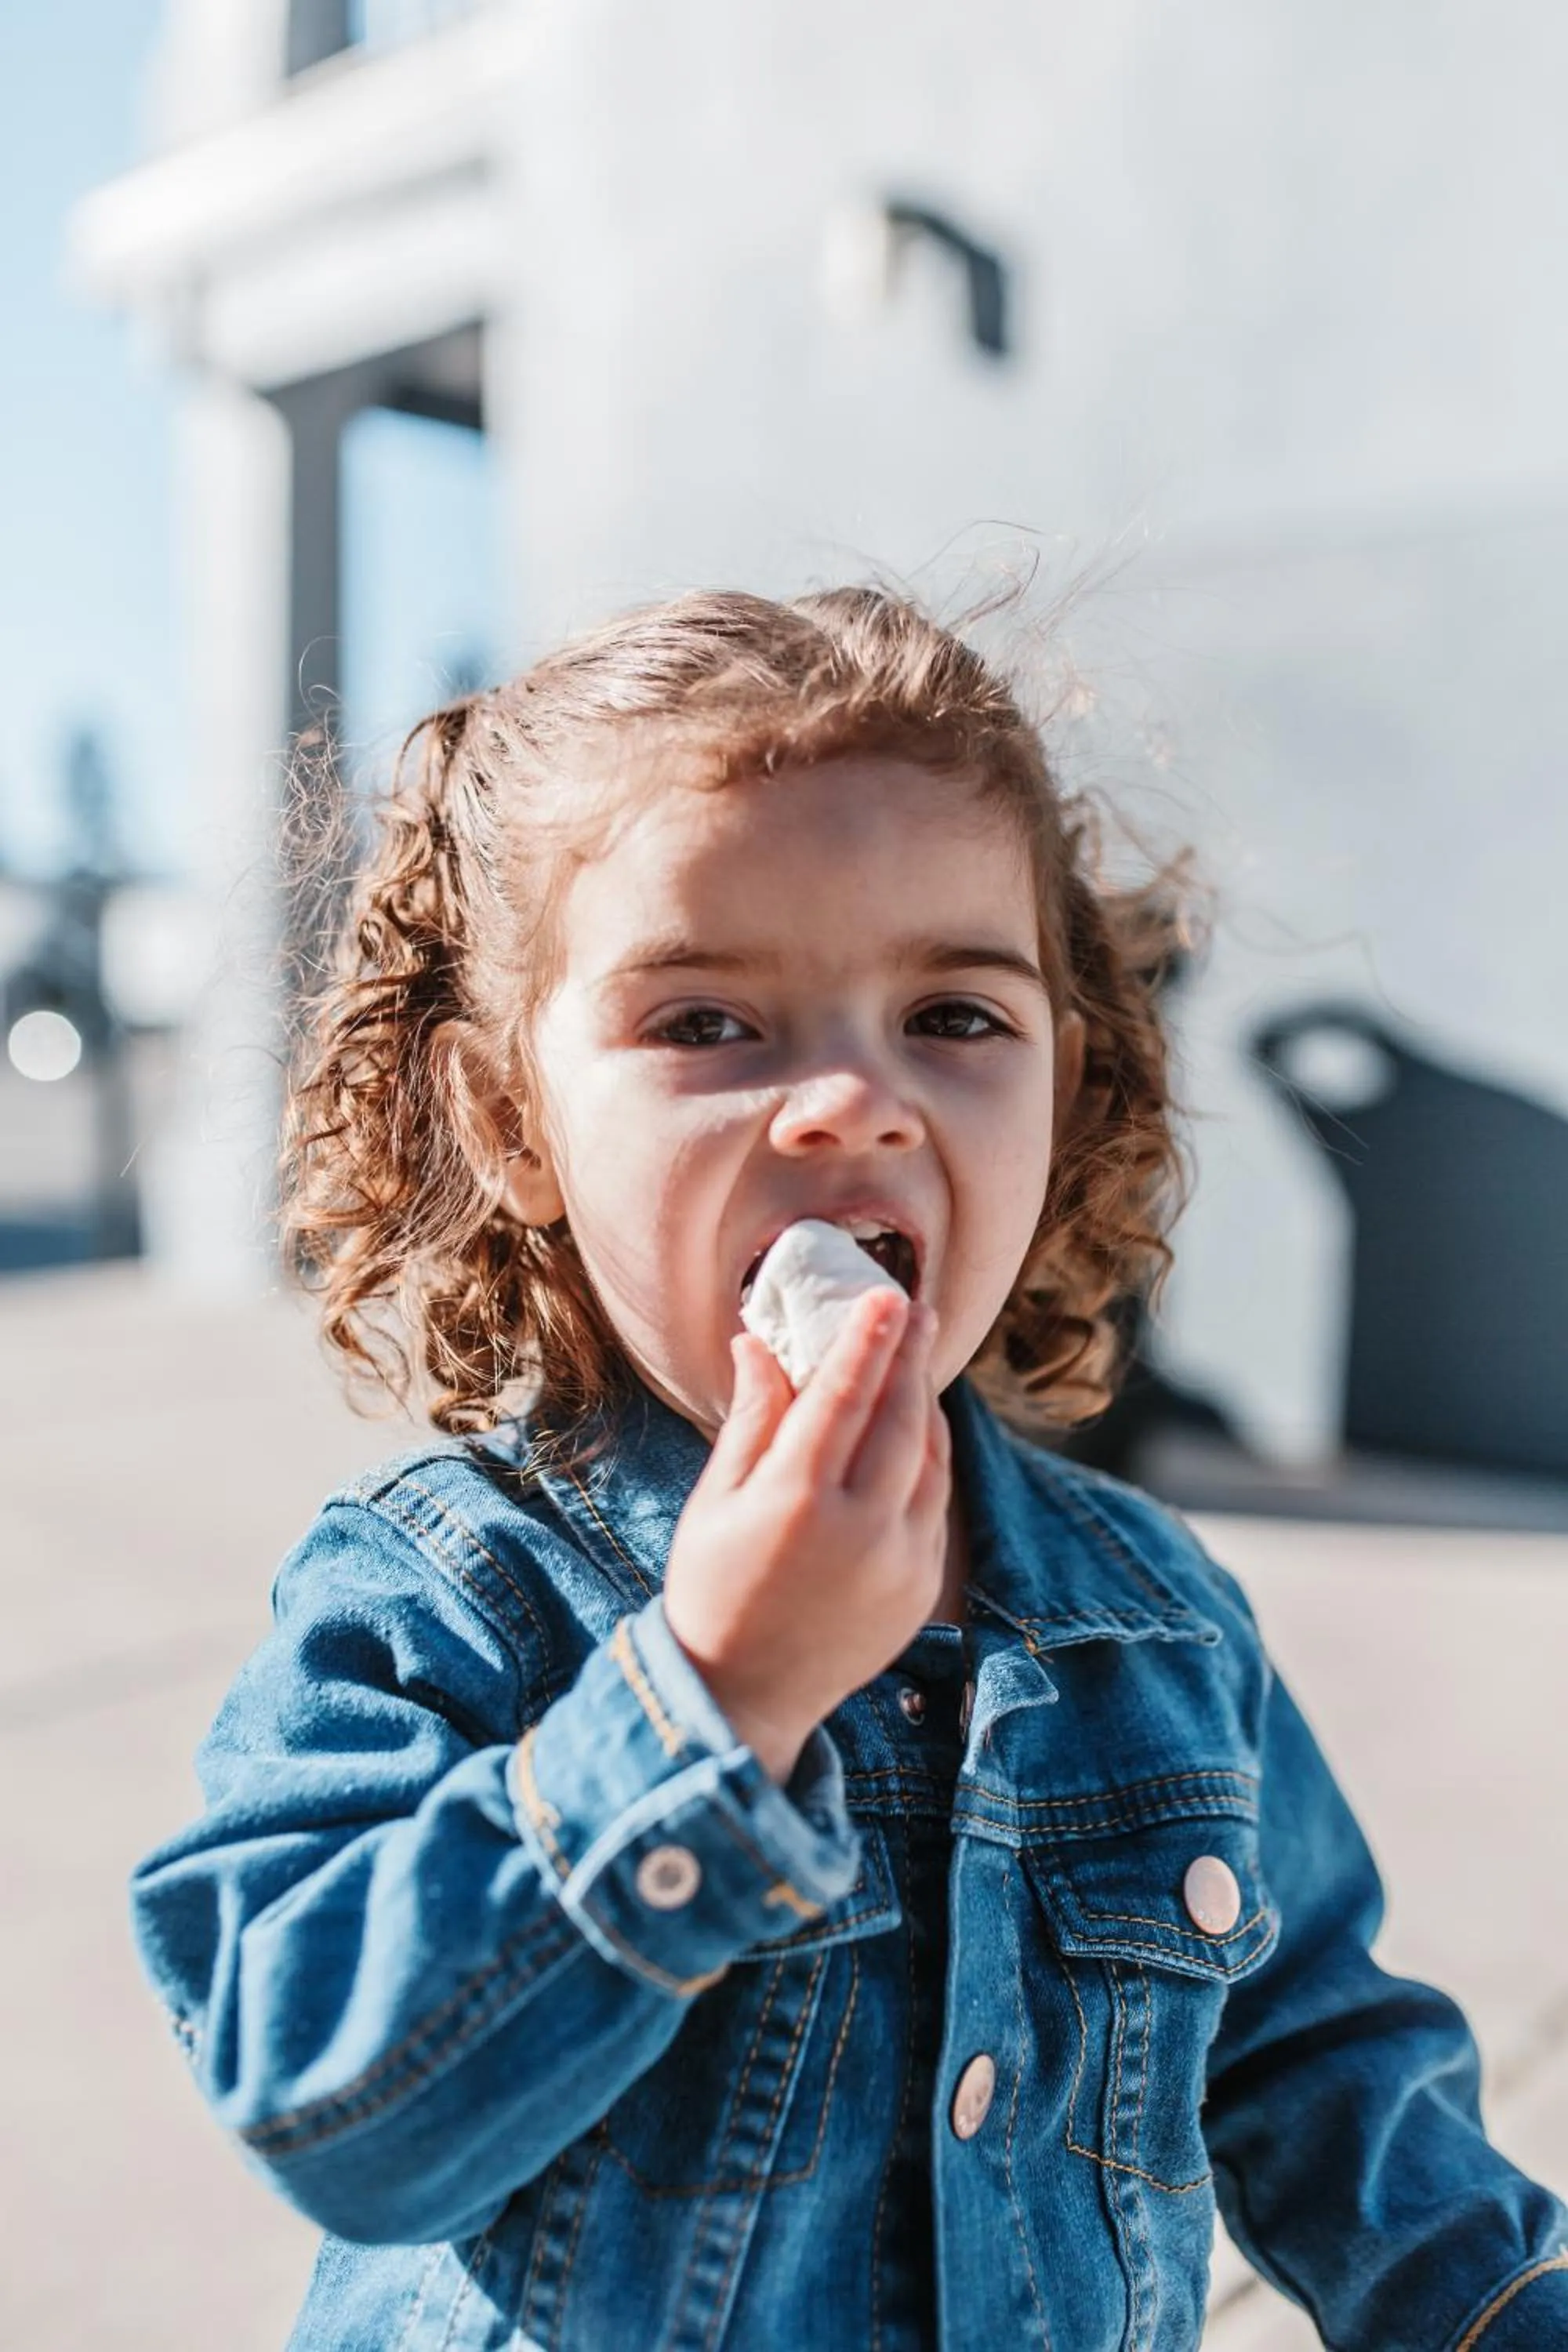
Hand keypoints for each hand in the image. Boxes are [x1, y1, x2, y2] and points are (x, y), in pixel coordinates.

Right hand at [662, 1289, 950, 1781]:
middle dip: (908, 1355)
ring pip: (928, 1458)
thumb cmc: (714, 1589)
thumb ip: (750, 1421)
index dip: (868, 1341)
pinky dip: (928, 1454)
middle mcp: (859, 1531)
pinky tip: (915, 1425)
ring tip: (915, 1355)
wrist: (746, 1696)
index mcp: (796, 1504)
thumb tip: (759, 1342)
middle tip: (914, 1306)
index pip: (843, 1400)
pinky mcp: (922, 1587)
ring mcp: (900, 1563)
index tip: (886, 1294)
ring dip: (924, 1401)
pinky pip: (935, 1501)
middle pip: (899, 1419)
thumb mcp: (715, 1502)